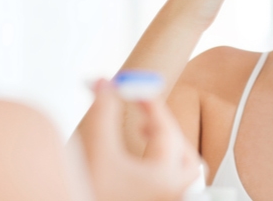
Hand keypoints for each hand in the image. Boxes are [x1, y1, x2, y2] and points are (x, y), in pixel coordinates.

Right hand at [78, 79, 200, 200]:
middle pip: (184, 153)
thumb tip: (104, 83)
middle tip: (140, 116)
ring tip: (142, 136)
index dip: (150, 104)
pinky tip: (137, 166)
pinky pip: (174, 187)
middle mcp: (174, 195)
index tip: (133, 88)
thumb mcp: (93, 152)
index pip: (166, 130)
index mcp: (165, 180)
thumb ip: (102, 112)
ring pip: (184, 173)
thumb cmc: (88, 194)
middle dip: (163, 129)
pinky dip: (163, 169)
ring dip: (167, 150)